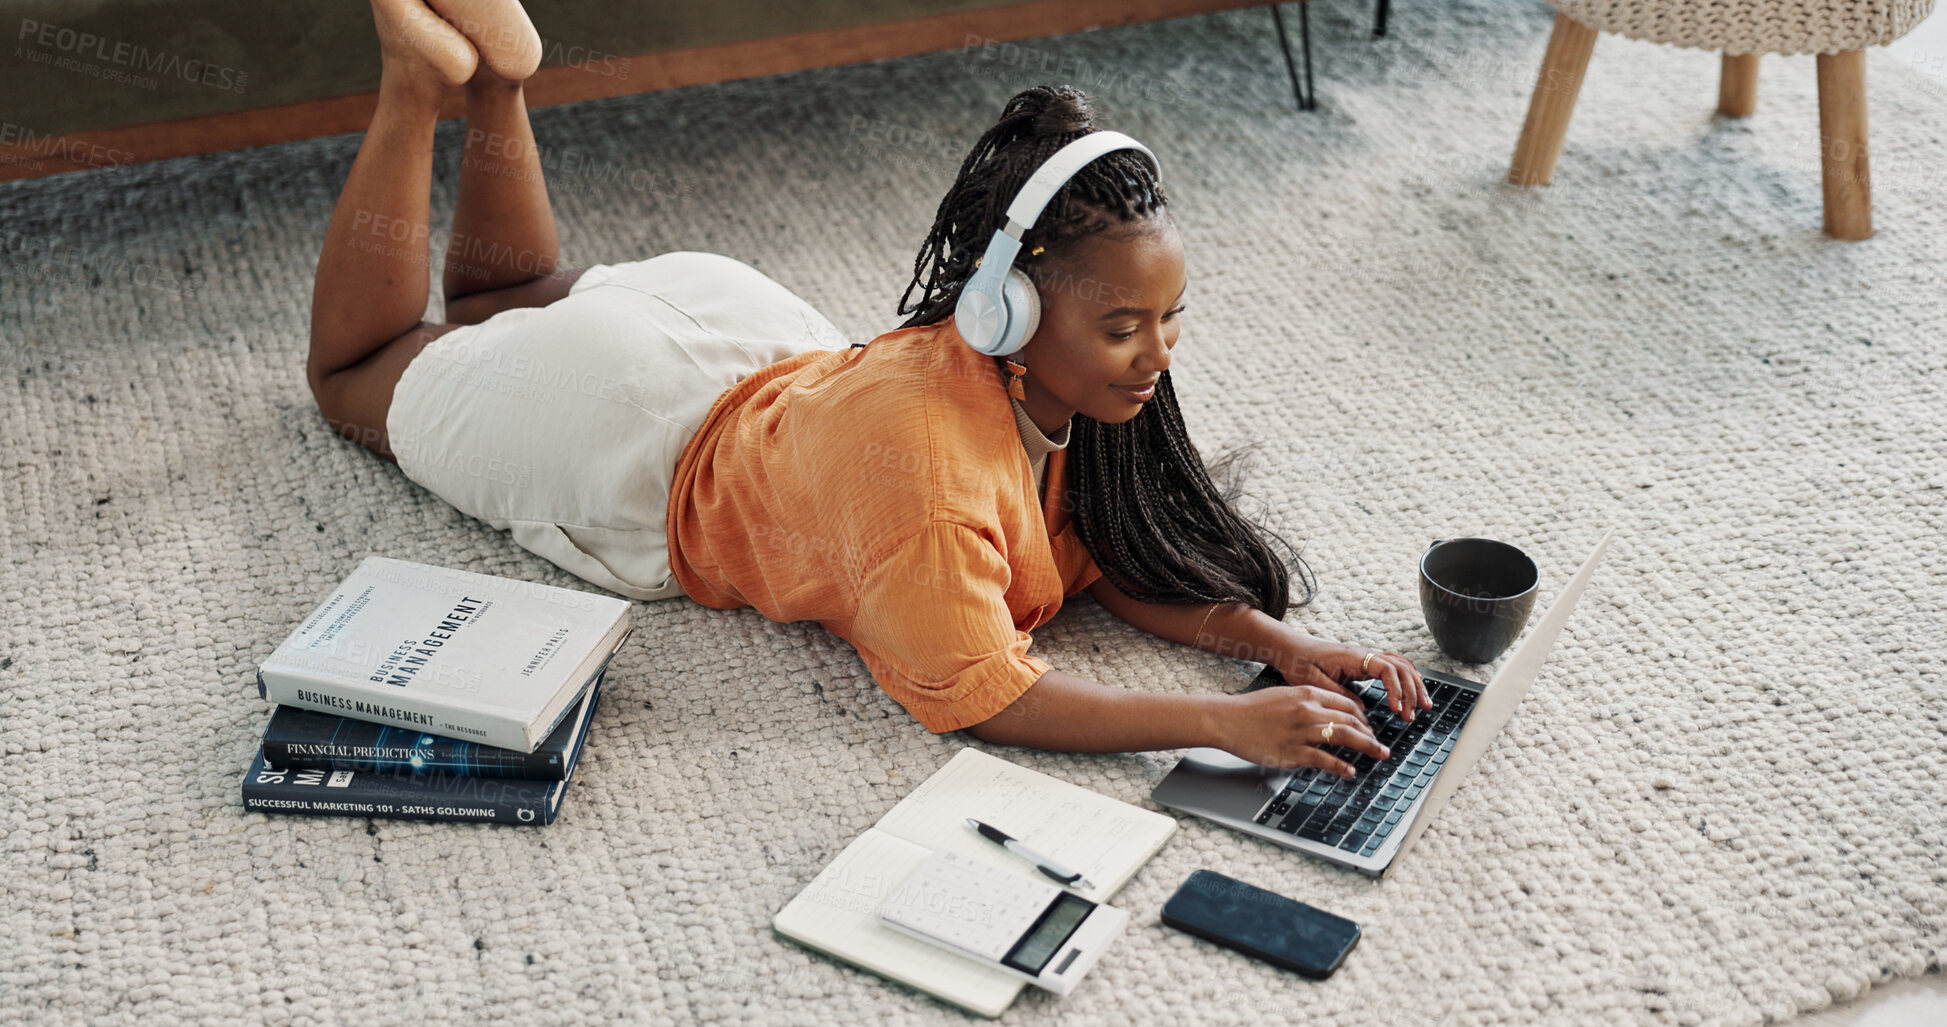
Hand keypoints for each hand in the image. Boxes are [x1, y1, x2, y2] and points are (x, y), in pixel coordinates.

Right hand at [1215, 685, 1389, 774]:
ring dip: (1366, 747)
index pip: (1347, 704)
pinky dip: (1341, 766)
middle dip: (1371, 735)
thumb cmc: (1253, 709)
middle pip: (1350, 721)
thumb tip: (1332, 715)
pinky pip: (1324, 760)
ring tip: (1379, 755)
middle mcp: (1307, 711)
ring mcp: (1300, 732)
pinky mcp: (1291, 752)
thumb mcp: (1285, 695)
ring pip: (1343, 737)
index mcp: (1306, 694)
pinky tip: (1350, 771)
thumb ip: (1309, 702)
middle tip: (1381, 746)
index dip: (1364, 718)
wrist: (1227, 719)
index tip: (1369, 728)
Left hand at [1273, 640, 1430, 720]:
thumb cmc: (1298, 662)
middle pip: (1401, 667)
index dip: (1396, 690)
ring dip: (1414, 685)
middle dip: (1412, 690)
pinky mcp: (1364, 663)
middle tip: (1414, 715)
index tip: (1397, 710)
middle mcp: (1364, 653)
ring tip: (1423, 706)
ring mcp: (1366, 656)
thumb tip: (1362, 710)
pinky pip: (1393, 667)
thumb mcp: (1313, 683)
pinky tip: (1411, 693)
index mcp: (1353, 656)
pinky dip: (1406, 680)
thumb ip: (1338, 695)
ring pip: (1401, 665)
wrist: (1289, 649)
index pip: (1386, 669)